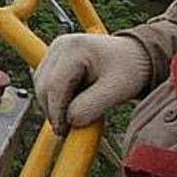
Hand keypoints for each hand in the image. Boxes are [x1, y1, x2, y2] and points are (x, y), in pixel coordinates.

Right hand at [34, 33, 152, 135]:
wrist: (134, 55)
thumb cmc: (129, 69)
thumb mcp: (117, 90)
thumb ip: (92, 106)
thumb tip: (70, 121)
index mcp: (75, 49)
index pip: (54, 85)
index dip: (56, 111)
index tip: (64, 131)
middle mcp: (61, 46)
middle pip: (44, 86)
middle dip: (52, 111)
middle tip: (66, 130)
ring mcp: (56, 51)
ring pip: (41, 85)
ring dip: (52, 105)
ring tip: (72, 117)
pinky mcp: (55, 59)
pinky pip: (45, 83)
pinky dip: (54, 99)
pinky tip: (70, 106)